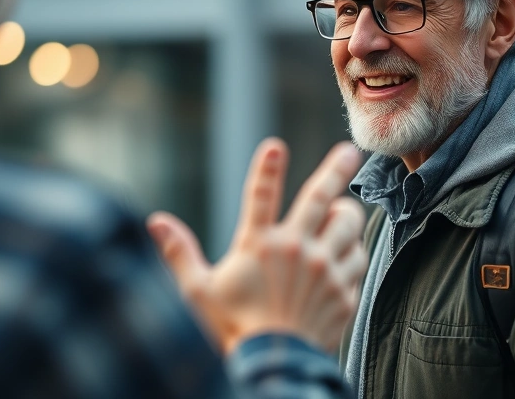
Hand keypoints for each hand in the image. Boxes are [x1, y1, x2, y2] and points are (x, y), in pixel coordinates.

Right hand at [146, 138, 367, 354]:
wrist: (274, 368)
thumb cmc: (232, 329)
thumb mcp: (198, 292)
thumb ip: (179, 253)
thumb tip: (156, 221)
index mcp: (259, 246)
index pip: (261, 195)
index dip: (267, 168)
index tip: (275, 147)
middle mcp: (296, 251)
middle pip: (322, 197)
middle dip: (337, 169)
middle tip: (349, 152)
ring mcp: (324, 270)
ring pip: (349, 225)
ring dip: (347, 216)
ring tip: (343, 213)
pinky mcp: (344, 292)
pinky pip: (358, 259)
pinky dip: (353, 253)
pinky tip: (344, 256)